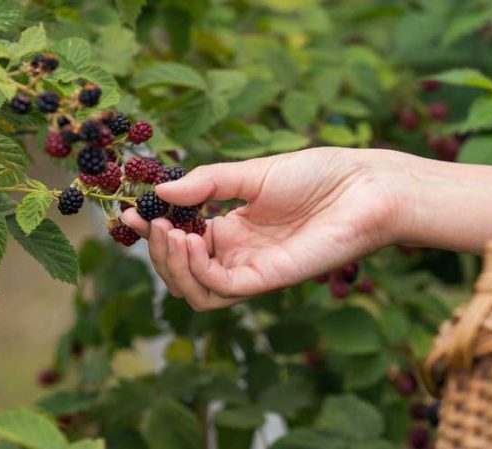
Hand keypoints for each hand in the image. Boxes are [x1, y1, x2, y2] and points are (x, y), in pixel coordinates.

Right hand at [121, 147, 404, 310]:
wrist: (365, 185)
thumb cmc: (318, 175)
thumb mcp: (251, 173)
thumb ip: (206, 183)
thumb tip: (158, 192)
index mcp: (233, 231)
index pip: (181, 244)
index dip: (152, 233)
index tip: (126, 213)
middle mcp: (239, 256)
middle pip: (183, 274)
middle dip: (158, 252)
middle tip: (150, 223)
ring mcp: (254, 271)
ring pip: (197, 292)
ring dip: (173, 266)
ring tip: (171, 232)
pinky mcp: (271, 280)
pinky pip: (223, 289)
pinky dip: (200, 270)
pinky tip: (195, 239)